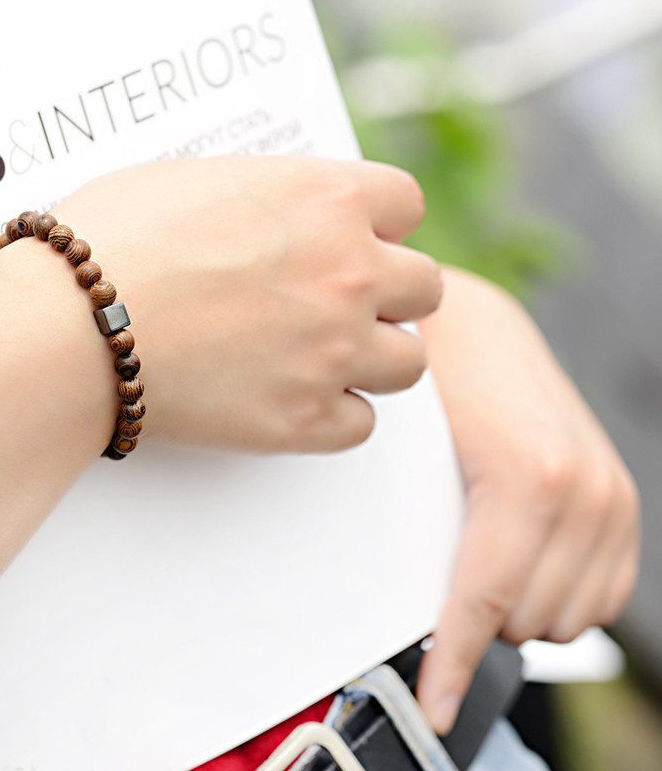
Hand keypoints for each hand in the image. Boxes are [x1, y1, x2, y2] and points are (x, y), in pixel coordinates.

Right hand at [52, 156, 440, 452]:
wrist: (69, 327)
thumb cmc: (115, 240)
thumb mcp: (198, 181)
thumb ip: (270, 196)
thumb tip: (286, 214)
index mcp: (329, 198)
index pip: (407, 203)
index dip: (382, 222)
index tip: (356, 238)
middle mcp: (351, 273)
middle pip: (426, 288)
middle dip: (391, 294)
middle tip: (343, 303)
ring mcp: (334, 351)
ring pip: (408, 364)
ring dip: (375, 359)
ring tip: (324, 356)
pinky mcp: (304, 420)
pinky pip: (360, 424)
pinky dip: (335, 415)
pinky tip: (294, 398)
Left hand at [415, 268, 638, 733]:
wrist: (472, 326)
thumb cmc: (437, 378)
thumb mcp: (413, 457)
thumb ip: (423, 534)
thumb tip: (419, 610)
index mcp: (528, 479)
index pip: (484, 603)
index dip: (455, 664)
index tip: (436, 705)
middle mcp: (583, 491)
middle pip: (523, 620)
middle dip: (476, 625)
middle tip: (440, 594)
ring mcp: (610, 496)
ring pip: (565, 617)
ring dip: (517, 613)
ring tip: (476, 571)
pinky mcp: (620, 500)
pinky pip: (601, 593)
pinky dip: (556, 597)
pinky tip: (519, 568)